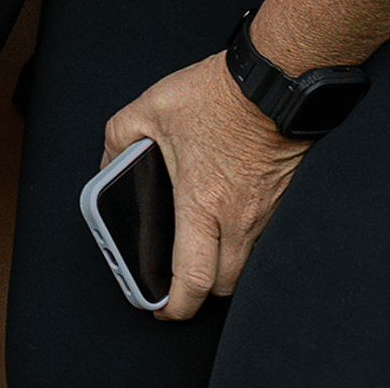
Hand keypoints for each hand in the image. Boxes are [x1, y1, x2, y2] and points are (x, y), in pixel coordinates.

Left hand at [109, 50, 309, 318]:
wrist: (275, 81)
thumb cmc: (217, 95)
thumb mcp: (149, 110)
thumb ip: (118, 140)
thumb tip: (107, 165)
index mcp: (203, 204)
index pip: (194, 279)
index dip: (178, 305)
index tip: (163, 309)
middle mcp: (240, 218)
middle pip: (225, 285)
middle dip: (200, 294)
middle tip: (178, 283)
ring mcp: (267, 213)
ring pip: (248, 266)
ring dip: (223, 270)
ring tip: (199, 255)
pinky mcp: (281, 201)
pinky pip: (263, 241)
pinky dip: (243, 246)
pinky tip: (225, 226)